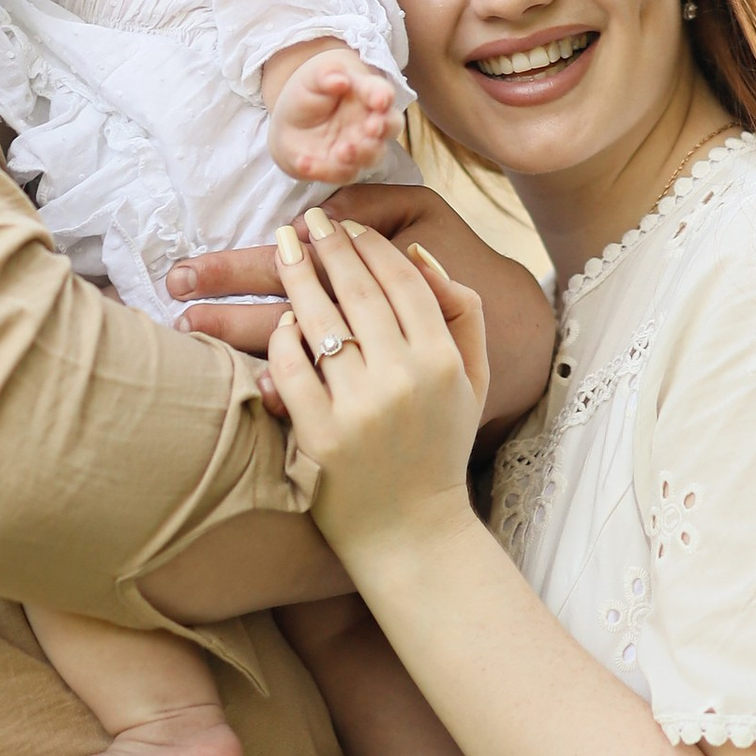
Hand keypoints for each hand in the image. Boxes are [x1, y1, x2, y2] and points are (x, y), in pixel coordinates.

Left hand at [169, 181, 554, 430]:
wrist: (412, 534)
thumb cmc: (439, 448)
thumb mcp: (473, 381)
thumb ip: (463, 313)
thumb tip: (420, 255)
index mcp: (441, 361)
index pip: (404, 281)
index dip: (372, 247)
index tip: (349, 227)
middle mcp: (402, 379)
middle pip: (359, 291)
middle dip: (331, 246)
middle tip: (310, 221)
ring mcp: (358, 408)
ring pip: (321, 320)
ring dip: (298, 275)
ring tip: (284, 247)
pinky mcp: (318, 436)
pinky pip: (290, 368)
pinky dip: (284, 337)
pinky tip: (282, 319)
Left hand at [263, 44, 399, 185]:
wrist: (290, 123)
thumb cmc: (310, 93)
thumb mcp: (313, 77)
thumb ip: (326, 74)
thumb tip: (340, 79)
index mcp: (368, 93)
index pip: (382, 93)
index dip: (383, 96)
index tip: (380, 99)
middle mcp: (370, 122)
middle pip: (390, 126)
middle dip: (385, 127)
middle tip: (373, 127)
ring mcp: (359, 147)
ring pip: (372, 156)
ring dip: (362, 154)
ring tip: (344, 151)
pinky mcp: (341, 168)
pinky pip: (338, 174)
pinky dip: (322, 171)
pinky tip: (303, 162)